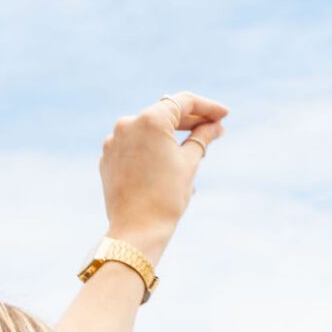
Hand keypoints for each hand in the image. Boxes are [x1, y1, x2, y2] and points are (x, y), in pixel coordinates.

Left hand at [99, 92, 224, 256]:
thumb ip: (203, 137)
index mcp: (150, 120)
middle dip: (190, 121)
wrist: (137, 229)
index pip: (183, 102)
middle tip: (213, 129)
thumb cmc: (167, 196)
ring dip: (170, 135)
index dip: (207, 107)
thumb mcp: (190, 162)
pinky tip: (167, 161)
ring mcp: (114, 141)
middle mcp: (127, 124)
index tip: (224, 115)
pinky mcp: (108, 157)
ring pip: (148, 130)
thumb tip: (216, 126)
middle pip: (164, 113)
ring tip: (192, 148)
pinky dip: (151, 148)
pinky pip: (134, 145)